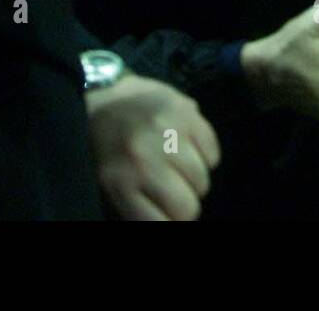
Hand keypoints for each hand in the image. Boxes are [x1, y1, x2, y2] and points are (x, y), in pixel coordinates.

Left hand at [84, 75, 220, 220]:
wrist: (105, 95)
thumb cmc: (107, 146)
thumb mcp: (110, 183)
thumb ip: (139, 206)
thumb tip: (171, 220)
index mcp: (121, 184)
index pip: (161, 224)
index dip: (171, 222)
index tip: (170, 215)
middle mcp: (145, 160)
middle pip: (188, 207)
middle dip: (185, 205)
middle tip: (176, 193)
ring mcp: (168, 134)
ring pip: (202, 180)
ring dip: (194, 180)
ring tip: (181, 168)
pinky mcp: (187, 112)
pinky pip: (212, 152)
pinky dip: (205, 156)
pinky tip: (190, 149)